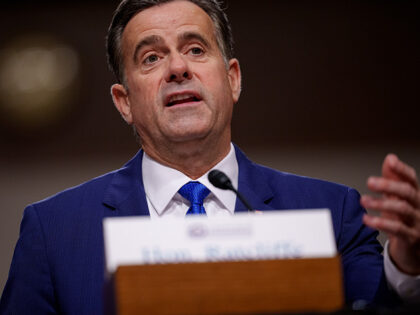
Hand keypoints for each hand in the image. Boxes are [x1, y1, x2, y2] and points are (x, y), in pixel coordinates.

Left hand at [360, 153, 419, 274]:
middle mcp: (419, 207)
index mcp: (414, 195)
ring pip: (402, 209)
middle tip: (370, 181)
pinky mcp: (411, 238)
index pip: (411, 179)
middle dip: (389, 185)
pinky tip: (367, 220)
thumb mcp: (397, 198)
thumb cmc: (403, 220)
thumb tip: (390, 158)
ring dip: (381, 204)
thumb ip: (393, 179)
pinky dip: (381, 223)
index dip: (401, 169)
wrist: (414, 250)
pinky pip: (398, 229)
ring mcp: (417, 222)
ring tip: (363, 201)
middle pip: (408, 192)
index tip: (390, 161)